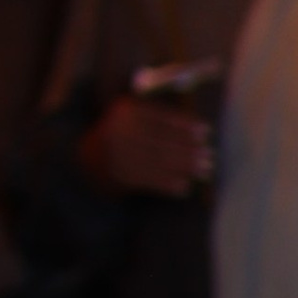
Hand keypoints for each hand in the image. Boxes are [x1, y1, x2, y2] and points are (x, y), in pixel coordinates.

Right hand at [81, 92, 213, 198]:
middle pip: (161, 140)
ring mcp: (117, 154)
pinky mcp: (118, 176)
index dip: (184, 125)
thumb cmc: (124, 134)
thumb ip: (162, 116)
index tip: (205, 131)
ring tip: (203, 170)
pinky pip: (149, 181)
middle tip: (209, 155)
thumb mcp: (134, 116)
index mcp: (125, 111)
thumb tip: (198, 128)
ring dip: (184, 167)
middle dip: (188, 149)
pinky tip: (184, 186)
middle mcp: (119, 131)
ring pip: (157, 161)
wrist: (89, 160)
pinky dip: (168, 184)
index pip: (160, 117)